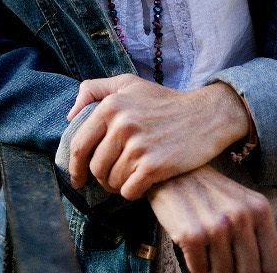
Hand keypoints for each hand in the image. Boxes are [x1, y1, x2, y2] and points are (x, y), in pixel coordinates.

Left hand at [66, 75, 250, 198]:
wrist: (206, 115)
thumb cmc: (165, 101)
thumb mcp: (128, 84)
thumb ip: (94, 90)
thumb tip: (70, 116)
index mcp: (110, 106)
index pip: (80, 145)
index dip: (74, 167)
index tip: (78, 178)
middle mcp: (122, 125)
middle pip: (95, 167)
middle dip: (100, 178)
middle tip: (110, 180)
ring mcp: (138, 146)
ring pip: (112, 181)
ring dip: (118, 185)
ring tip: (130, 177)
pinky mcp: (155, 166)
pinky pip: (130, 191)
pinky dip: (133, 192)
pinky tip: (142, 184)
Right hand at [147, 166, 276, 272]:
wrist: (173, 172)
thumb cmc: (211, 193)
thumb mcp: (244, 207)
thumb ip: (264, 239)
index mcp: (259, 210)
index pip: (273, 263)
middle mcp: (240, 217)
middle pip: (249, 272)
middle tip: (230, 267)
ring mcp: (215, 227)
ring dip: (216, 272)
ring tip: (211, 258)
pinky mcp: (191, 235)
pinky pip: (200, 270)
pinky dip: (199, 269)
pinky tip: (197, 256)